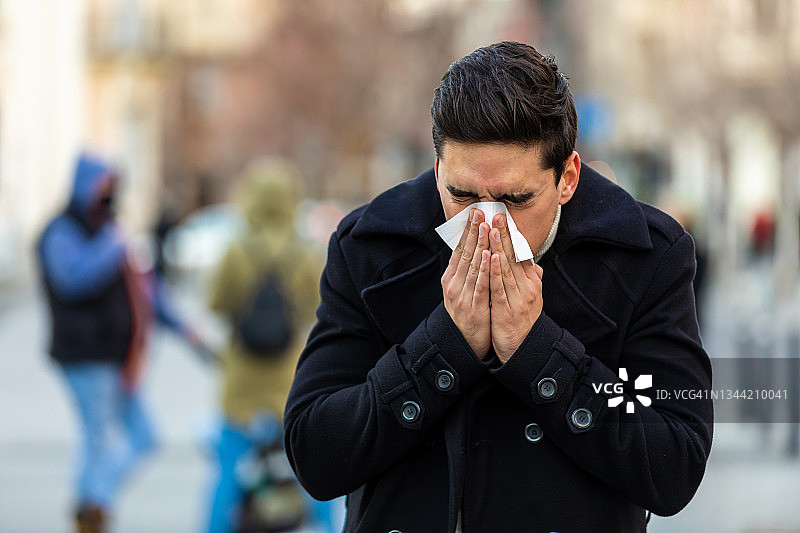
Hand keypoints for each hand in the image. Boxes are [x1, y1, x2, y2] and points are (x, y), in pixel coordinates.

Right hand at [441, 208, 491, 358]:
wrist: (462, 343)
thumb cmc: (467, 314)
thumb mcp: (462, 290)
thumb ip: (468, 272)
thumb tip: (476, 250)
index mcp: (451, 278)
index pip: (459, 250)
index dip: (467, 231)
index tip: (474, 213)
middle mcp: (454, 284)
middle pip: (464, 253)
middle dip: (472, 231)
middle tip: (479, 212)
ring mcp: (462, 295)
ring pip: (472, 266)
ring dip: (479, 245)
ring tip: (485, 227)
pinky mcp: (473, 306)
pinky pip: (480, 285)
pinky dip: (483, 270)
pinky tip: (488, 256)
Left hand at [489, 214, 543, 363]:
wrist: (523, 348)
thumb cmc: (523, 320)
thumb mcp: (530, 296)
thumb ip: (531, 278)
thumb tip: (534, 263)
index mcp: (532, 281)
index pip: (521, 253)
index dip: (511, 235)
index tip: (503, 217)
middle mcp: (527, 287)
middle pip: (514, 256)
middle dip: (503, 234)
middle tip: (496, 214)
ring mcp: (518, 298)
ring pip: (506, 268)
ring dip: (498, 247)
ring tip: (490, 229)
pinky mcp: (507, 310)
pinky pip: (500, 287)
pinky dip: (495, 272)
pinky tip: (490, 257)